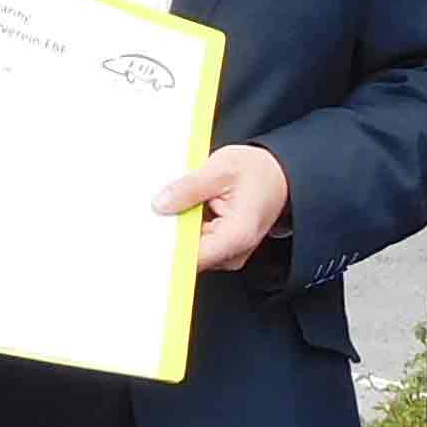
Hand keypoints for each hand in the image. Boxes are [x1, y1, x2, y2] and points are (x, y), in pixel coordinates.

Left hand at [155, 143, 291, 272]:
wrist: (281, 176)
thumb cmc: (260, 172)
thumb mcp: (222, 169)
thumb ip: (189, 188)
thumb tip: (160, 204)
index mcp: (236, 236)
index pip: (190, 257)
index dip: (165, 247)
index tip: (145, 236)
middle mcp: (233, 252)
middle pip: (187, 253)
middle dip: (170, 230)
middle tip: (163, 203)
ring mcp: (228, 253)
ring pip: (189, 248)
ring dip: (179, 226)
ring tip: (185, 199)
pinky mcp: (222, 248)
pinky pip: (195, 242)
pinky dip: (187, 226)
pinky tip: (190, 206)